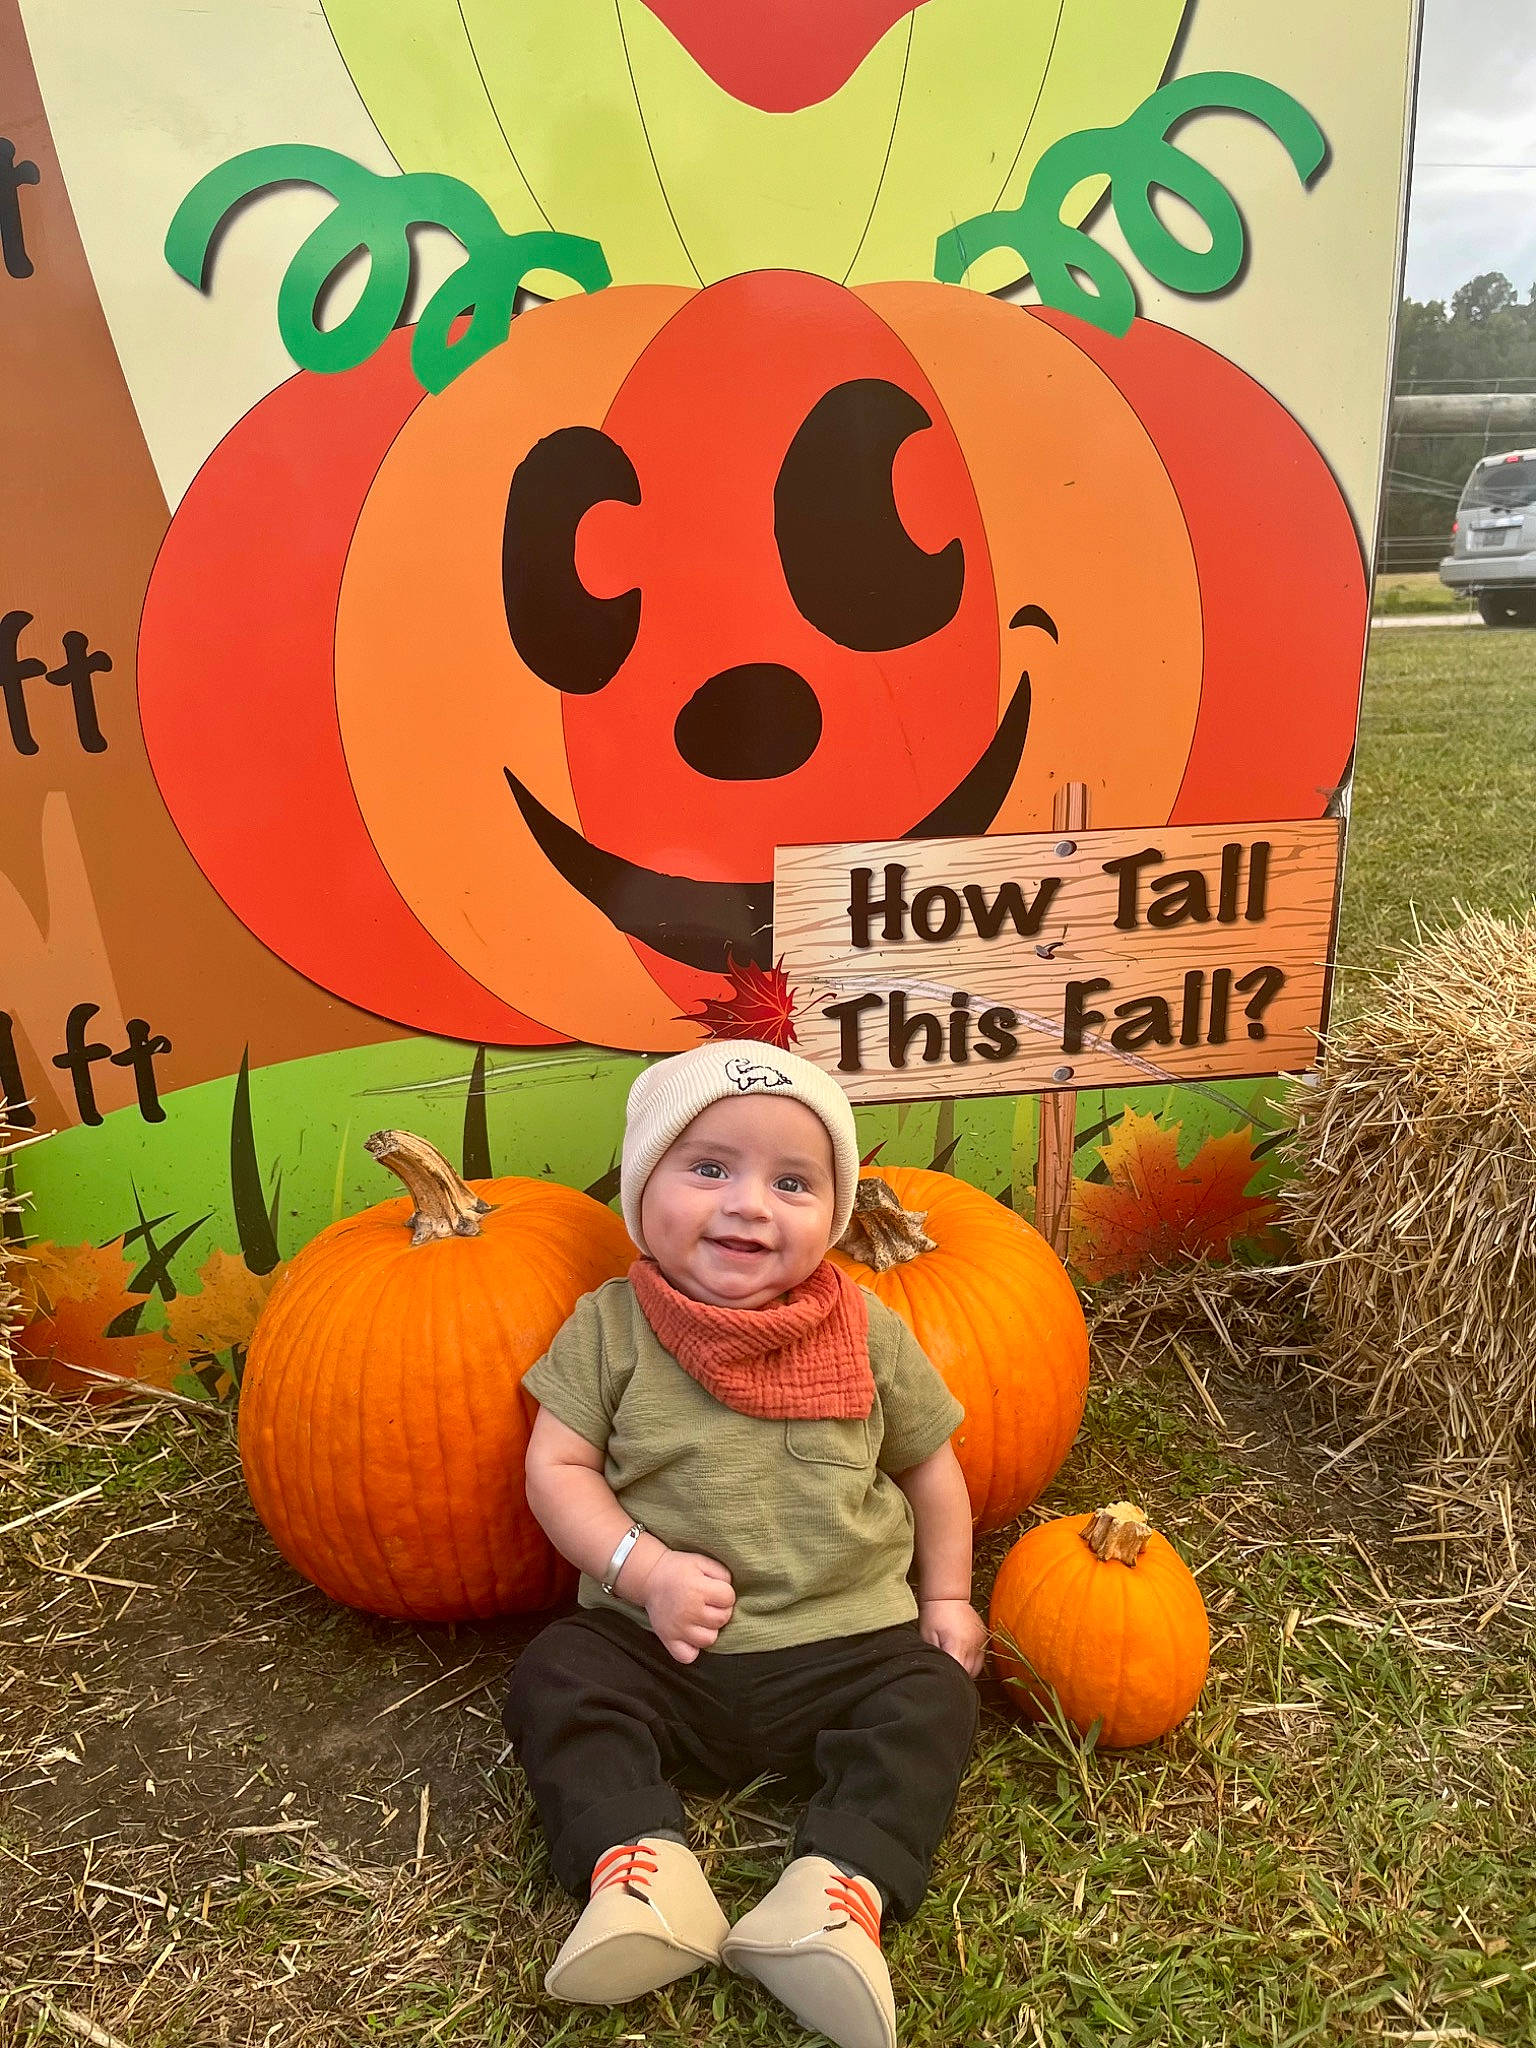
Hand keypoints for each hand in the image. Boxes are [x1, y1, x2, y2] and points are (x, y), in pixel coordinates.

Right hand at [638, 1549, 735, 1663]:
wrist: (650, 1578)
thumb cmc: (678, 1570)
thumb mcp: (701, 1561)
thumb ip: (722, 1573)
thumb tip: (731, 1590)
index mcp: (697, 1589)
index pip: (728, 1598)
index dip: (726, 1594)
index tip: (716, 1591)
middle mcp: (688, 1610)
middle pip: (722, 1619)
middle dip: (720, 1611)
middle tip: (709, 1604)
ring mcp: (678, 1628)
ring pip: (709, 1640)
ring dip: (709, 1630)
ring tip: (701, 1619)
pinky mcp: (668, 1639)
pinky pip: (687, 1656)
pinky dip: (692, 1650)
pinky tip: (691, 1636)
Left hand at [918, 1597, 987, 1676]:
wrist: (947, 1596)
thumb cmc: (934, 1615)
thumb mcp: (927, 1639)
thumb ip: (936, 1659)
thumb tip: (938, 1673)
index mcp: (958, 1646)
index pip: (959, 1674)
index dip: (951, 1679)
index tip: (945, 1678)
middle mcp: (973, 1646)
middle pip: (969, 1674)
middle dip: (958, 1676)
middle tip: (947, 1670)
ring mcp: (981, 1642)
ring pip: (976, 1668)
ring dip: (966, 1670)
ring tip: (954, 1663)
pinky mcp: (984, 1638)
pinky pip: (981, 1658)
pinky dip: (972, 1661)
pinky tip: (962, 1656)